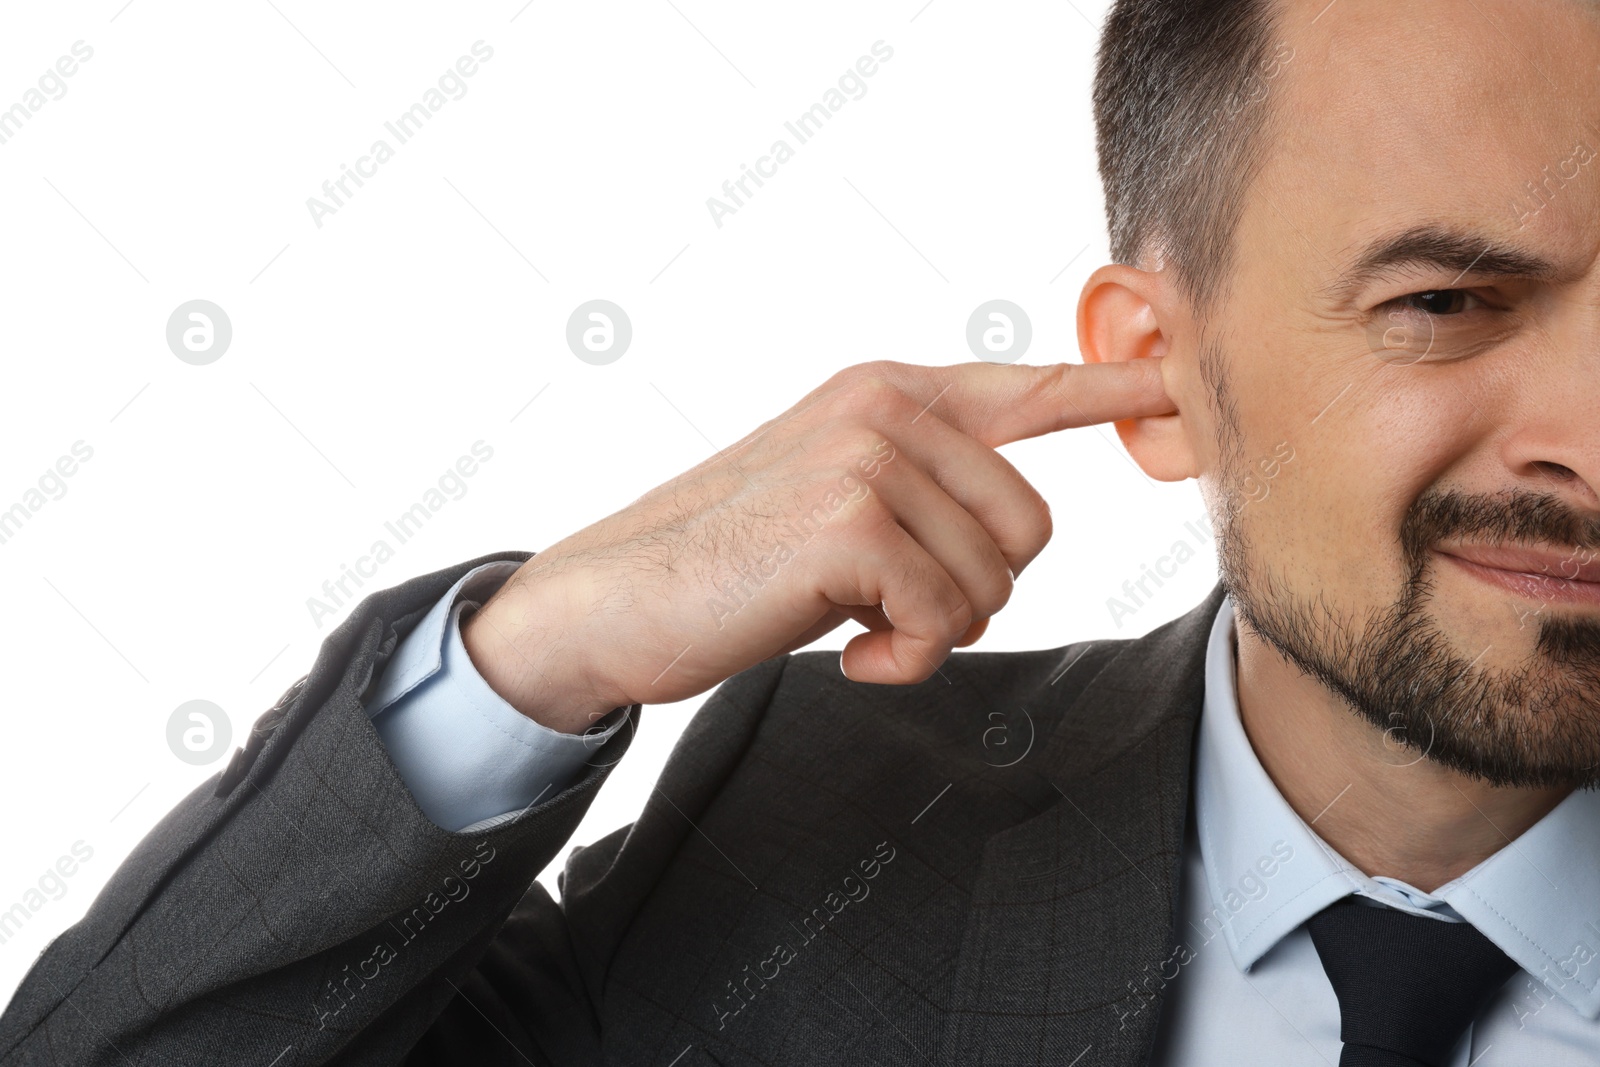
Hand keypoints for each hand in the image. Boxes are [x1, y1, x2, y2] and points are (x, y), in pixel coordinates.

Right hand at [462, 358, 1174, 733]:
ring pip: (991, 581)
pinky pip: (944, 619)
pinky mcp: (851, 521)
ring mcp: (869, 456)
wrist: (621, 597)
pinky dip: (904, 658)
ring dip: (931, 629)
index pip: (1029, 386)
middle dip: (971, 590)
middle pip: (1030, 526)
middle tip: (886, 603)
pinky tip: (848, 652)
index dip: (1116, 386)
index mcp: (891, 393)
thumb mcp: (838, 497)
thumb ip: (924, 484)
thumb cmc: (734, 560)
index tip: (1185, 376)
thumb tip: (1014, 531)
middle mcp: (888, 407)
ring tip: (854, 621)